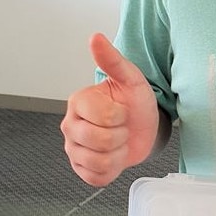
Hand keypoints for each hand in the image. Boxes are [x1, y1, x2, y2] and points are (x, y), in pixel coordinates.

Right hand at [61, 33, 158, 185]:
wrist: (144, 127)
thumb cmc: (135, 103)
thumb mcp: (130, 79)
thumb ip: (112, 60)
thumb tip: (96, 38)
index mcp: (79, 102)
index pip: (103, 116)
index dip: (121, 116)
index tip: (122, 110)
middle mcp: (71, 125)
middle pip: (100, 141)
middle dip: (121, 135)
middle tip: (121, 127)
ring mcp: (74, 149)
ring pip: (98, 161)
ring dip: (118, 153)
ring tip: (119, 142)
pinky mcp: (81, 168)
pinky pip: (96, 177)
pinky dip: (112, 169)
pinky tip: (114, 156)